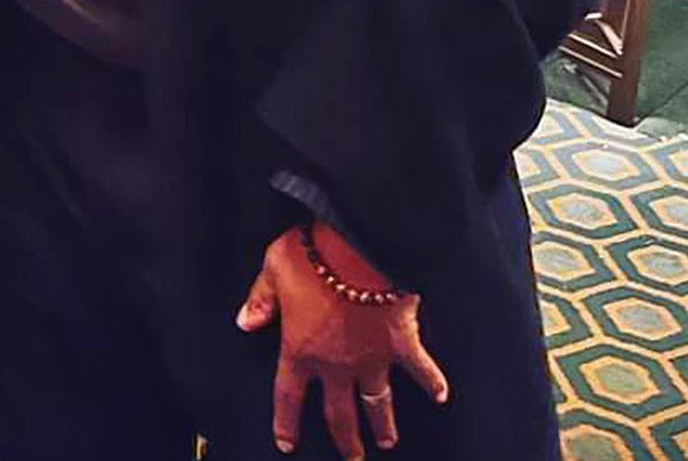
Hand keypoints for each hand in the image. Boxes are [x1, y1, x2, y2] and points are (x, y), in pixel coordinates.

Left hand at [237, 224, 447, 457]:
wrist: (359, 247)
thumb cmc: (314, 254)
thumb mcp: (274, 269)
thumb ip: (261, 299)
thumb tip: (245, 323)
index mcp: (301, 348)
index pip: (289, 394)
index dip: (286, 422)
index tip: (287, 444)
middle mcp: (337, 363)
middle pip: (339, 412)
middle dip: (344, 438)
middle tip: (351, 456)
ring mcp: (372, 358)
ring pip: (377, 402)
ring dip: (383, 424)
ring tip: (387, 440)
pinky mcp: (402, 343)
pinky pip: (420, 369)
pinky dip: (433, 382)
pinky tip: (441, 395)